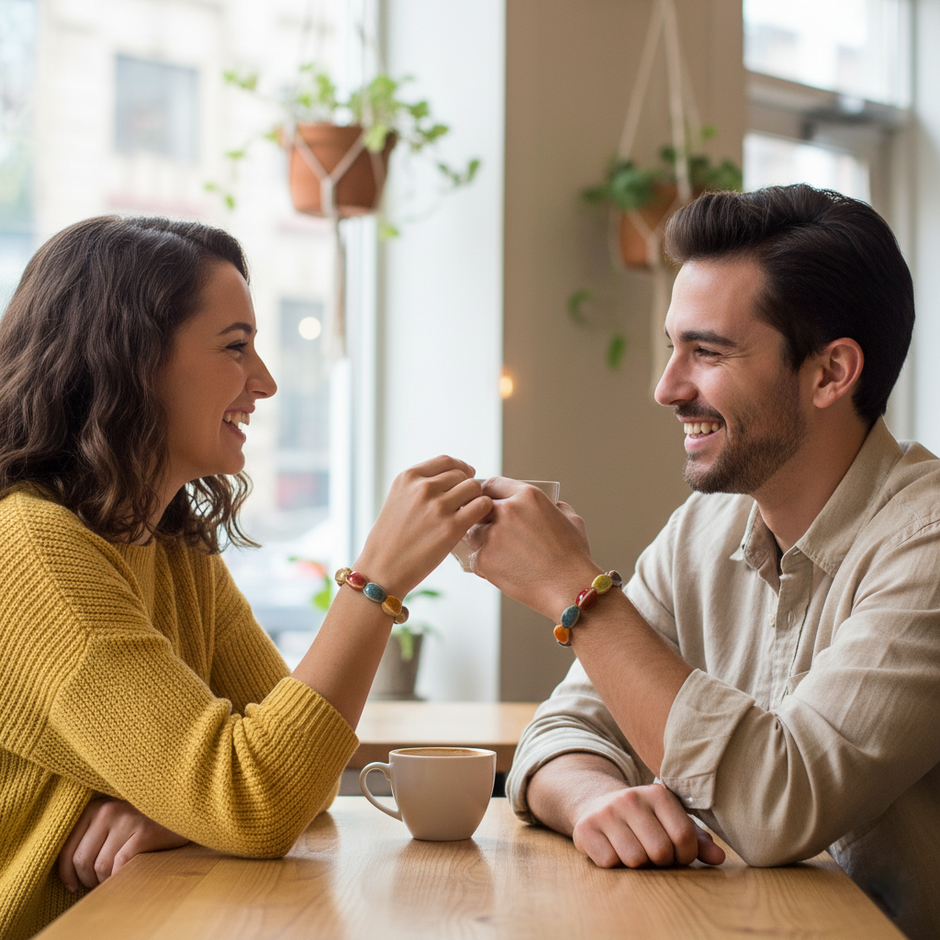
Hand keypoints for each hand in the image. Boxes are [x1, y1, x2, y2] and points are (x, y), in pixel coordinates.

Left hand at [57, 798, 189, 891]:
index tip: (73, 886)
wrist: (181, 809)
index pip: (67, 848)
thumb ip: (92, 835)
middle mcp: (108, 810)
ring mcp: (127, 820)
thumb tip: (67, 871)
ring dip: (107, 880)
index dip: (67, 873)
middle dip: (88, 880)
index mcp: (96, 807)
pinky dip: (120, 876)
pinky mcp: (144, 832)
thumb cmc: (144, 821)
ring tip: (116, 877)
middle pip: (82, 860)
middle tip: (100, 883)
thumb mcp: (114, 820)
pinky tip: (127, 875)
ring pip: (101, 867)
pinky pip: (120, 866)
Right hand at [355, 455, 491, 596]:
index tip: (466, 476)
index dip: (460, 468)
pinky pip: (482, 506)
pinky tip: (475, 521)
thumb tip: (453, 478)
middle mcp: (422, 488)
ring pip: (474, 488)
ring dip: (476, 498)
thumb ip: (420, 486)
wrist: (382, 569)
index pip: (446, 461)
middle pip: (461, 474)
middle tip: (466, 502)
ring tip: (469, 513)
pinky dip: (483, 511)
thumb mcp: (397, 499)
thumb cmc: (390, 539)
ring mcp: (437, 507)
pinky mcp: (451, 527)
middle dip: (466, 487)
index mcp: (407, 478)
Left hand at [467, 477, 597, 618]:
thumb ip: (557, 508)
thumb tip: (553, 505)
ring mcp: (492, 534)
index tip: (489, 505)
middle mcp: (507, 510)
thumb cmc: (573, 557)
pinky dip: (484, 565)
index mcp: (527, 496)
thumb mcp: (572, 521)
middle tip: (489, 530)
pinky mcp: (484, 558)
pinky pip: (474, 558)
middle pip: (478, 507)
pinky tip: (500, 570)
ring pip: (473, 532)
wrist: (568, 587)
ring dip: (480, 541)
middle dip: (481, 517)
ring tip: (498, 554)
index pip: (493, 484)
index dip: (489, 495)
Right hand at [571, 784, 724, 868]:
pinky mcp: (586, 827)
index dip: (684, 856)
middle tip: (651, 852)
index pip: (684, 838)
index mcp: (658, 794)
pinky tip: (612, 849)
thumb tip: (719, 857)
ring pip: (635, 860)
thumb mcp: (670, 821)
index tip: (675, 853)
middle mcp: (631, 798)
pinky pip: (609, 862)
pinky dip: (613, 863)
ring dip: (636, 864)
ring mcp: (606, 811)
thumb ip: (696, 839)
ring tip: (632, 850)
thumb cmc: (643, 819)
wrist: (596, 803)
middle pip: (660, 852)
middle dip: (659, 861)